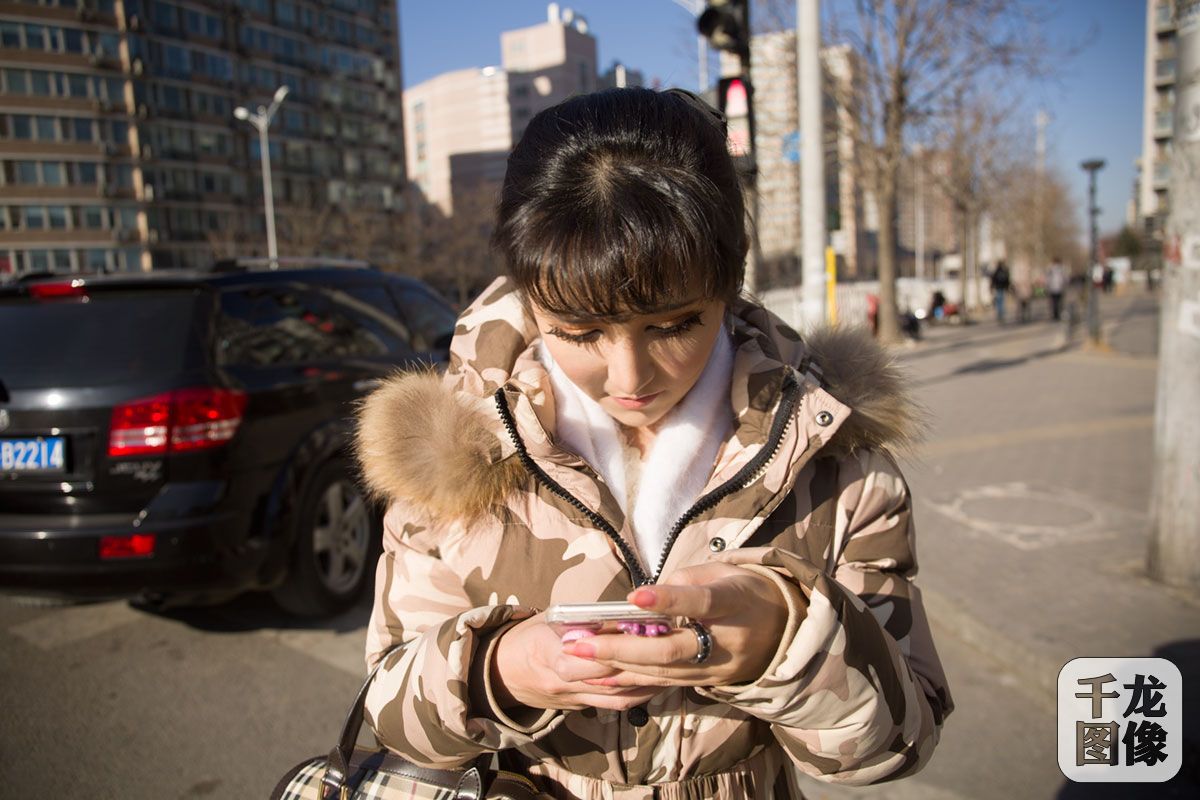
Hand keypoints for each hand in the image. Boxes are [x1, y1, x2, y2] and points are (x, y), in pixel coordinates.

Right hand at [490, 613, 660, 711]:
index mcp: (548, 651)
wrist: (501, 674)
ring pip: (615, 697)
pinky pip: (612, 705)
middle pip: (609, 677)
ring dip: (645, 685)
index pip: (589, 653)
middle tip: (669, 649)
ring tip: (673, 669)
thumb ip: (580, 619)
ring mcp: (570, 699)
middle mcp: (560, 681)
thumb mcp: (548, 620)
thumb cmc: (528, 637)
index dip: (619, 645)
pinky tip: (656, 682)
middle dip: (640, 664)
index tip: (645, 631)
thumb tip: (620, 614)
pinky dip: (636, 695)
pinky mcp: (579, 708)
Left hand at [562, 563, 789, 687]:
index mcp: (734, 602)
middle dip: (621, 648)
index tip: (634, 598)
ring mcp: (717, 669)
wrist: (784, 629)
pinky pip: (664, 685)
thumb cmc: (743, 590)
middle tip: (579, 644)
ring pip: (662, 674)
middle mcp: (726, 641)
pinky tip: (600, 676)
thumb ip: (683, 582)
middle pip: (671, 650)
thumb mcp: (721, 572)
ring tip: (578, 659)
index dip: (668, 601)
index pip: (699, 602)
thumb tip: (641, 602)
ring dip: (617, 667)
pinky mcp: (707, 685)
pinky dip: (630, 680)